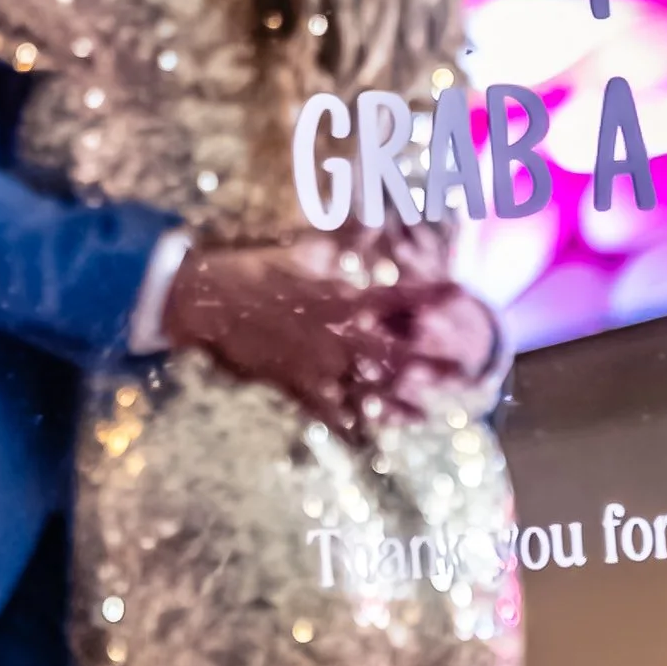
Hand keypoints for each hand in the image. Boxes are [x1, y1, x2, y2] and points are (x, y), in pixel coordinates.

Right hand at [163, 237, 503, 435]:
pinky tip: (372, 438)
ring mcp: (317, 366)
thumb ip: (344, 244)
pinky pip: (330, 414)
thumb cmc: (252, 268)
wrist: (201, 301)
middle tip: (465, 373)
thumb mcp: (301, 247)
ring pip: (368, 390)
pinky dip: (352, 425)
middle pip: (394, 354)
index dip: (430, 301)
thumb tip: (379, 227)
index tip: (460, 301)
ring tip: (432, 413)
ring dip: (401, 402)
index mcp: (339, 296)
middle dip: (431, 363)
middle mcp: (335, 335)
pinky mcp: (295, 387)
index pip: (396, 299)